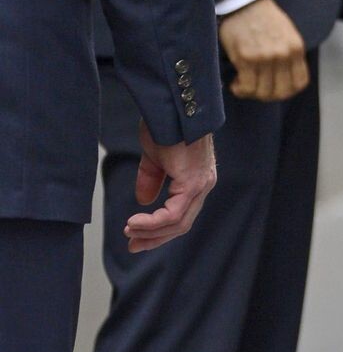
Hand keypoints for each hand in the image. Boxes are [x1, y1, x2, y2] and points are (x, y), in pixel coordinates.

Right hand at [125, 124, 216, 252]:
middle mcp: (203, 185)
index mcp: (197, 180)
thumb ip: (152, 178)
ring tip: (130, 232)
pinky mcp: (192, 183)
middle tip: (133, 245)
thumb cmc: (166, 125)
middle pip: (182, 224)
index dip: (160, 229)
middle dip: (155, 237)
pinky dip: (153, 222)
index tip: (137, 236)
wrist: (172, 106)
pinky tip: (135, 223)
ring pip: (178, 223)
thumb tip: (144, 201)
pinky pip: (174, 213)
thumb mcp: (155, 157)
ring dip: (151, 231)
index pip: (182, 214)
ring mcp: (200, 185)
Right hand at [218, 0, 308, 101]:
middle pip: (281, 92)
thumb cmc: (264, 18)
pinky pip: (247, 87)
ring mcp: (265, 57)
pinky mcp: (246, 58)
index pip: (300, 83)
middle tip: (257, 89)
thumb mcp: (287, 34)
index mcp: (296, 48)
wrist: (243, 2)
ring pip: (263, 92)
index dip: (287, 91)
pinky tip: (235, 83)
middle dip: (268, 96)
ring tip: (243, 84)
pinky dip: (240, 90)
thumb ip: (290, 55)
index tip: (275, 88)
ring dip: (252, 93)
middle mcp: (283, 55)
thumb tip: (284, 78)